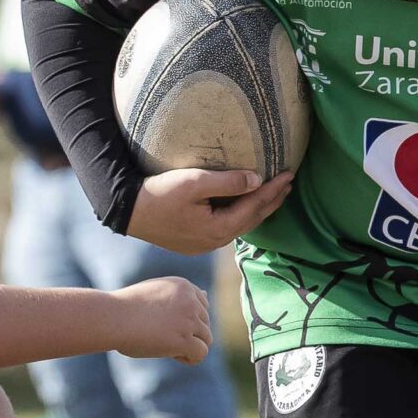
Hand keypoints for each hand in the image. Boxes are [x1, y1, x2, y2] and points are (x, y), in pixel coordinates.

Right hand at [112, 276, 211, 363]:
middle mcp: (190, 300)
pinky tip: (173, 355)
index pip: (203, 305)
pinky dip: (190, 358)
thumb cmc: (127, 307)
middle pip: (205, 324)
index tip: (167, 324)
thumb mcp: (156, 293)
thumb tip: (207, 295)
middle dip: (189, 334)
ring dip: (190, 346)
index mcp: (183, 286)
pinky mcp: (184, 339)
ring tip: (167, 347)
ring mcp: (188, 320)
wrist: (112, 317)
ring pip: (206, 339)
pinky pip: (201, 353)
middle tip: (163, 337)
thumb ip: (180, 297)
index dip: (188, 320)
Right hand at [126, 167, 292, 254]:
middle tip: (289, 182)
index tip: (290, 173)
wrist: (127, 212)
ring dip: (258, 208)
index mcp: (218, 228)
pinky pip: (228, 227)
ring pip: (241, 225)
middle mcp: (215, 241)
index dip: (274, 189)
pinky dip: (242, 214)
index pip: (255, 206)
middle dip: (272, 200)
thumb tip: (257, 180)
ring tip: (273, 193)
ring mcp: (205, 244)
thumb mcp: (193, 182)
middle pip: (253, 219)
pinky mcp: (195, 242)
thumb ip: (227, 181)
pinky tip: (244, 206)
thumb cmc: (157, 194)